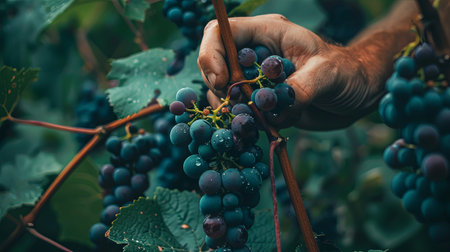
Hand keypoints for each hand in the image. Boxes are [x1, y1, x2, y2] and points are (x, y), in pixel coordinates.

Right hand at [197, 14, 384, 129]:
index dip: (211, 54)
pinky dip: (242, 121)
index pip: (220, 32)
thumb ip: (302, 87)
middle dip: (218, 85)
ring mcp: (255, 78)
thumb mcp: (327, 74)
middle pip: (214, 61)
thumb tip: (274, 105)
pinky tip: (260, 126)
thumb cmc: (346, 73)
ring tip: (252, 119)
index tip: (223, 83)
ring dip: (230, 107)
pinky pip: (238, 110)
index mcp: (267, 32)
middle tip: (237, 104)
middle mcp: (256, 53)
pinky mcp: (260, 100)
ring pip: (222, 89)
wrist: (355, 95)